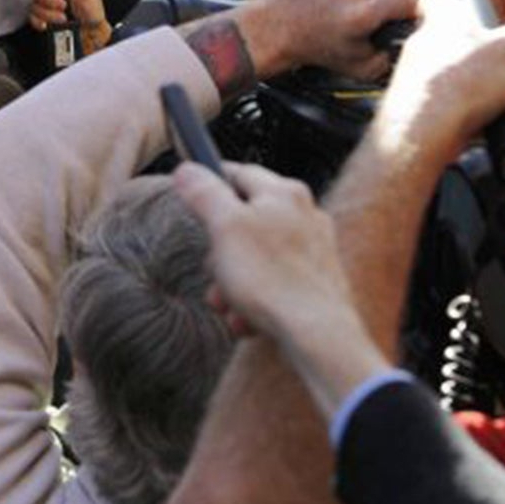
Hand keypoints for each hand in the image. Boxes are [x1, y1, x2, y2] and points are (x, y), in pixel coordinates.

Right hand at [29, 0, 109, 54]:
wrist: (92, 36)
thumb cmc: (93, 12)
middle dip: (49, 0)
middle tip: (64, 5)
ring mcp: (46, 8)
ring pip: (34, 6)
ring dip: (49, 14)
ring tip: (63, 18)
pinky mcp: (43, 21)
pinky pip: (33, 19)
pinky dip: (40, 22)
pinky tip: (50, 25)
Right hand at [172, 160, 367, 363]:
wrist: (317, 334)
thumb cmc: (272, 279)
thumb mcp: (225, 228)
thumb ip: (204, 194)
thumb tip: (187, 169)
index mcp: (285, 193)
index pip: (239, 173)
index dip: (210, 183)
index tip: (190, 196)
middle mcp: (306, 215)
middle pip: (245, 221)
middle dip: (220, 252)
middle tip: (212, 272)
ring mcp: (314, 249)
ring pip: (257, 257)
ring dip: (233, 283)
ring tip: (228, 306)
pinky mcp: (317, 282)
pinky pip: (274, 283)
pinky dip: (255, 300)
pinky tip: (246, 320)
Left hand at [236, 0, 416, 80]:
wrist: (279, 25)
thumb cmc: (314, 45)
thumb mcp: (357, 67)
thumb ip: (389, 59)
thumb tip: (408, 43)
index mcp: (361, 12)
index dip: (407, 11)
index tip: (397, 20)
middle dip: (390, 5)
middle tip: (370, 20)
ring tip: (356, 7)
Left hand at [381, 0, 504, 152]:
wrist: (425, 131)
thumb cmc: (463, 82)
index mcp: (441, 20)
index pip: (437, 0)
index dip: (454, 5)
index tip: (470, 16)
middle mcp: (420, 47)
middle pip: (450, 45)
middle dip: (478, 60)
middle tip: (501, 72)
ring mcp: (413, 82)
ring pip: (449, 82)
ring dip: (476, 94)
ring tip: (499, 107)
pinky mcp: (413, 113)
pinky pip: (447, 113)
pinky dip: (468, 121)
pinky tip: (486, 129)